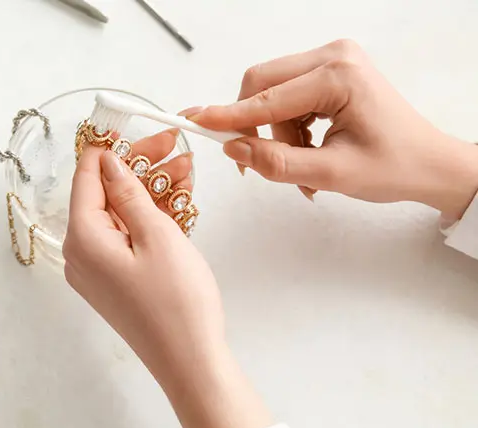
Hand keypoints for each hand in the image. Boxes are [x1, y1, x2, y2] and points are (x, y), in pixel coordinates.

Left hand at [63, 130, 270, 427]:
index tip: (138, 127)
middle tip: (175, 144)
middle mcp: (81, 253)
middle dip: (141, 167)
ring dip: (152, 190)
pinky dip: (151, 217)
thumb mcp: (157, 235)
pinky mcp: (116, 280)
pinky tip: (179, 199)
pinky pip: (128, 237)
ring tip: (187, 168)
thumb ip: (129, 193)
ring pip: (121, 214)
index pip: (87, 177)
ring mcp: (98, 269)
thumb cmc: (177, 300)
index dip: (113, 148)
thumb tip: (108, 162)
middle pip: (106, 194)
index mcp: (83, 238)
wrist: (191, 361)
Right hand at [183, 39, 477, 219]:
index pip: (266, 98)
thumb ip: (276, 162)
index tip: (193, 122)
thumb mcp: (330, 174)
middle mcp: (333, 56)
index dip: (228, 116)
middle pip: (262, 84)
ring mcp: (332, 61)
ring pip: (271, 94)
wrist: (430, 164)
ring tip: (303, 167)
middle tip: (260, 164)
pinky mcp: (329, 72)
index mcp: (338, 75)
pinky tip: (309, 150)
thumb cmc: (394, 168)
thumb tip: (233, 149)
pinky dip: (288, 128)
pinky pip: (287, 97)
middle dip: (256, 128)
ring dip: (276, 135)